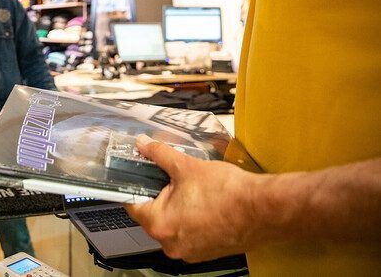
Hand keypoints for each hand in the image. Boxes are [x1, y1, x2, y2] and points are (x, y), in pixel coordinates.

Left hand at [124, 135, 261, 262]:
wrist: (265, 209)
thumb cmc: (229, 193)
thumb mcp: (186, 166)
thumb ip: (159, 154)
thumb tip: (144, 145)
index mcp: (160, 225)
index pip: (132, 205)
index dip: (133, 185)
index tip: (135, 175)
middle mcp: (171, 244)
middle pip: (151, 215)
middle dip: (158, 194)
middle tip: (168, 177)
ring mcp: (189, 251)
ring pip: (171, 224)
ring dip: (175, 206)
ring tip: (190, 188)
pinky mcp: (206, 252)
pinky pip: (188, 233)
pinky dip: (190, 218)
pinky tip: (202, 202)